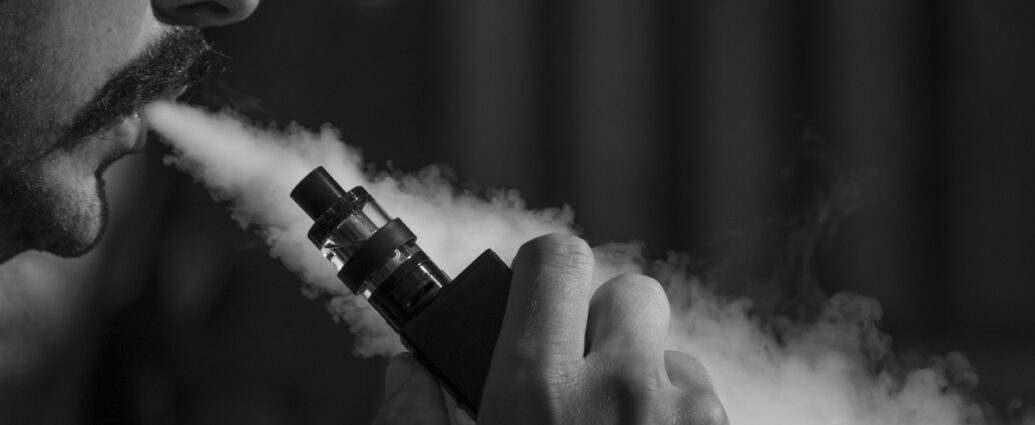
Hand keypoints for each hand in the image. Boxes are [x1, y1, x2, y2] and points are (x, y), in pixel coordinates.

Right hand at [374, 234, 728, 424]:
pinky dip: (676, 414)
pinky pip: (701, 397)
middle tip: (576, 377)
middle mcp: (619, 390)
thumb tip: (409, 365)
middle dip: (602, 323)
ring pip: (669, 349)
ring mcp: (683, 415)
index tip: (534, 299)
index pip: (555, 258)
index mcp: (538, 390)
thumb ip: (418, 415)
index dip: (542, 273)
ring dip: (642, 374)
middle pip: (629, 292)